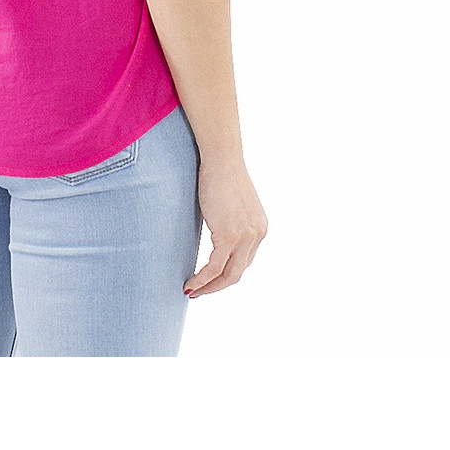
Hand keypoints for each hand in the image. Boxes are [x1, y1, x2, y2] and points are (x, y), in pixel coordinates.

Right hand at [184, 158, 267, 296]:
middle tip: (199, 292)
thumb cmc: (220, 172)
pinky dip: (201, 279)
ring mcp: (244, 237)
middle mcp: (257, 235)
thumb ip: (229, 219)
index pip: (244, 261)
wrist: (221, 157)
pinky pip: (214, 267)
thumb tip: (215, 228)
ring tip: (192, 292)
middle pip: (238, 273)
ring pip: (228, 275)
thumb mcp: (231, 202)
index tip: (209, 279)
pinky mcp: (229, 236)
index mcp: (260, 228)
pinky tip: (190, 283)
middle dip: (217, 287)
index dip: (226, 274)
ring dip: (208, 288)